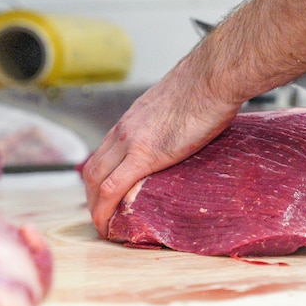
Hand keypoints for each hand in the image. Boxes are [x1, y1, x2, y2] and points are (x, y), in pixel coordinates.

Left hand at [81, 61, 241, 236]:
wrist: (213, 77)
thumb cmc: (207, 87)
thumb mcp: (180, 107)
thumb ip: (174, 125)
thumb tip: (188, 137)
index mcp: (133, 119)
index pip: (104, 153)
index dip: (98, 179)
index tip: (105, 198)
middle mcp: (124, 130)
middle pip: (92, 170)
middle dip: (91, 199)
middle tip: (101, 219)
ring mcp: (131, 141)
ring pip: (96, 181)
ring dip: (95, 207)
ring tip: (104, 228)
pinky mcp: (144, 155)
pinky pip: (113, 188)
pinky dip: (105, 211)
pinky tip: (107, 226)